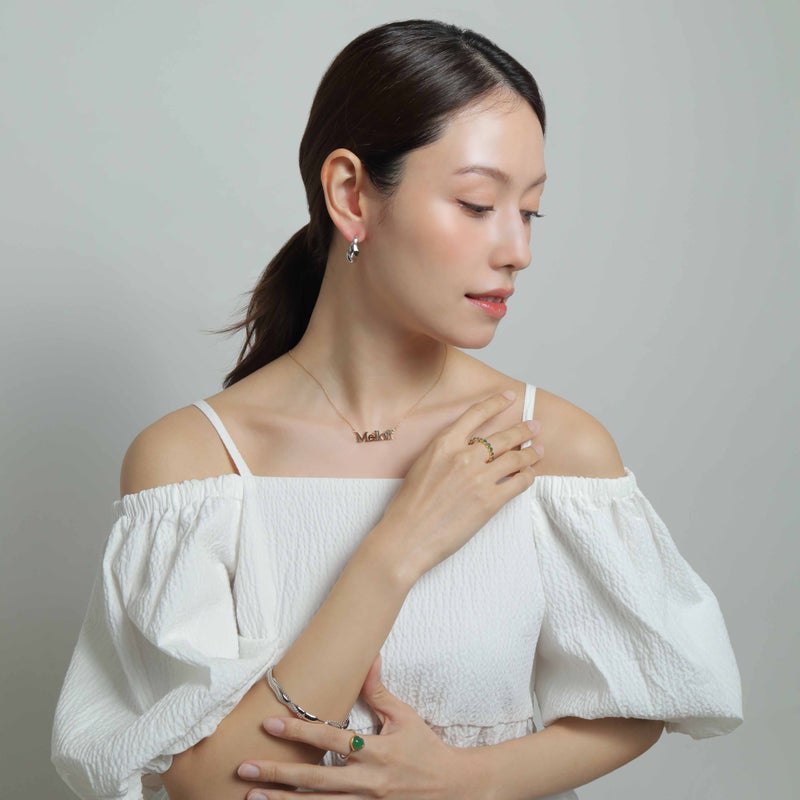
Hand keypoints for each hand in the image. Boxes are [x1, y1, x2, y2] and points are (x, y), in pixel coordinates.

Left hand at [237, 653, 483, 798]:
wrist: (453, 789)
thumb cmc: (426, 749)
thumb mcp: (405, 717)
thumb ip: (380, 693)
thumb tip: (369, 658)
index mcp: (376, 751)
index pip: (331, 738)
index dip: (300, 729)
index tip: (271, 721)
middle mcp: (367, 781)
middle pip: (315, 778)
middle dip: (278, 772)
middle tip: (245, 766)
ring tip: (252, 795)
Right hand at [374, 391, 543, 579]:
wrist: (406, 535)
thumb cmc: (408, 505)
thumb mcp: (422, 465)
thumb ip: (445, 452)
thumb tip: (468, 448)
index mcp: (443, 444)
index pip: (475, 414)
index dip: (495, 403)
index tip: (509, 397)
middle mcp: (463, 456)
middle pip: (503, 436)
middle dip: (524, 430)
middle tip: (534, 426)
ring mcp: (478, 479)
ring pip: (516, 458)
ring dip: (532, 453)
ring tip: (539, 450)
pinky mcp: (489, 502)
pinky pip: (519, 483)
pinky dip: (528, 477)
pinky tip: (529, 475)